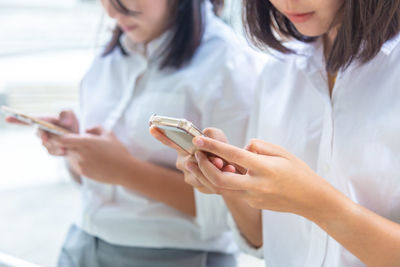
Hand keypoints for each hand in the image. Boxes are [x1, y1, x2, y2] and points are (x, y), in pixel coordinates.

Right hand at [6, 110, 78, 155]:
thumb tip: (62, 119)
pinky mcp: (50, 150)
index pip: (29, 119)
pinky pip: (53, 152)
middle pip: (39, 134)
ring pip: (47, 144)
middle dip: (47, 136)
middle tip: (53, 139)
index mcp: (45, 119)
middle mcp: (41, 130)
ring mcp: (45, 141)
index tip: (7, 118)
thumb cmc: (72, 125)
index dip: (18, 119)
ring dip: (57, 144)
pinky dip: (60, 151)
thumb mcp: (72, 117)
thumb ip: (67, 114)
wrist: (78, 139)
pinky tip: (66, 149)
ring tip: (67, 143)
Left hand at [54, 126, 133, 183]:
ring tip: (89, 152)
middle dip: (63, 144)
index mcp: (86, 142)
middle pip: (62, 147)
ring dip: (73, 152)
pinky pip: (75, 163)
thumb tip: (85, 130)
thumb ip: (95, 128)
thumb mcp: (109, 134)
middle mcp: (80, 154)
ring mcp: (80, 164)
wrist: (124, 171)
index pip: (62, 139)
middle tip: (71, 141)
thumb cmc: (118, 152)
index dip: (56, 136)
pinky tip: (92, 160)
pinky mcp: (82, 172)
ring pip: (69, 156)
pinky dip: (79, 160)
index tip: (57, 134)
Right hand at [150, 126, 234, 193]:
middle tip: (220, 161)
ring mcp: (189, 176)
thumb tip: (203, 146)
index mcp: (183, 147)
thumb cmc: (222, 149)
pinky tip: (227, 175)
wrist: (235, 169)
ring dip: (213, 170)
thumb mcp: (217, 136)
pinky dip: (217, 179)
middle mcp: (182, 162)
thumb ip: (211, 137)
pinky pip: (205, 184)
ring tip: (228, 167)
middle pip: (189, 161)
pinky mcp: (199, 187)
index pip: (169, 141)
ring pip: (197, 174)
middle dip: (205, 160)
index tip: (152, 127)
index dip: (161, 135)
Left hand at [192, 137, 334, 217]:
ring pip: (221, 189)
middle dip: (203, 166)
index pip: (234, 155)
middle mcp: (256, 185)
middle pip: (220, 179)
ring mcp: (252, 197)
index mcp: (265, 169)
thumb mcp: (281, 152)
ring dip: (206, 176)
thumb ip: (257, 147)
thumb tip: (239, 149)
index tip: (199, 140)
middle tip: (194, 155)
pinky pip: (231, 192)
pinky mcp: (251, 203)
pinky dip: (220, 182)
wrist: (310, 199)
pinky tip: (214, 171)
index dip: (214, 146)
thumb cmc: (298, 172)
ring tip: (195, 164)